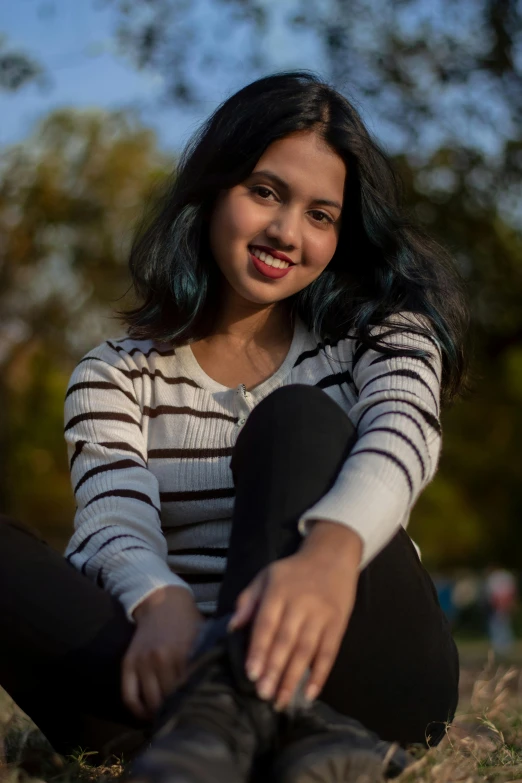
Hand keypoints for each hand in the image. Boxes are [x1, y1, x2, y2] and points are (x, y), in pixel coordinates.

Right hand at [122, 585, 204, 720]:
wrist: (163, 602)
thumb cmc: (188, 622)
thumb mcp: (203, 638)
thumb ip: (208, 662)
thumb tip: (221, 689)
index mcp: (183, 653)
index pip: (189, 691)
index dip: (194, 705)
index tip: (199, 713)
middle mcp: (160, 658)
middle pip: (169, 699)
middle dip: (177, 711)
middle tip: (184, 718)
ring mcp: (142, 662)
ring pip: (150, 702)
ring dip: (159, 714)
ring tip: (168, 717)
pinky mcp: (128, 663)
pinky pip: (129, 696)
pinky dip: (137, 711)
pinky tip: (147, 714)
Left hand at [228, 521, 361, 711]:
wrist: (332, 556)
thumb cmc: (293, 572)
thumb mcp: (266, 576)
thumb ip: (247, 600)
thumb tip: (232, 628)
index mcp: (278, 592)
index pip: (266, 624)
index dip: (259, 649)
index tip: (251, 673)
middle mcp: (300, 604)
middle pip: (286, 641)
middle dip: (274, 670)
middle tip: (263, 694)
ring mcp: (321, 615)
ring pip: (306, 650)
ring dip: (294, 678)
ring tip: (282, 700)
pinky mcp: (338, 624)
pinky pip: (329, 652)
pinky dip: (320, 674)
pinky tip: (311, 693)